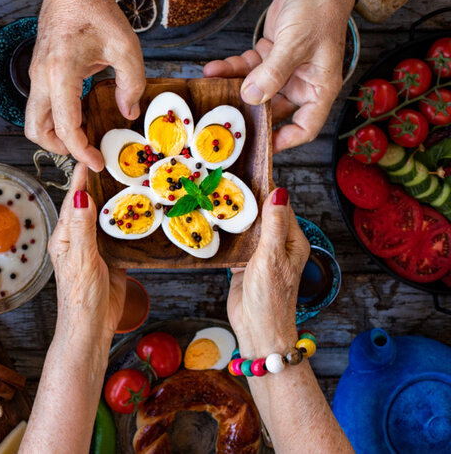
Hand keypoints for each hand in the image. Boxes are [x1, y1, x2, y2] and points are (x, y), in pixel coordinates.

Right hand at [27, 0, 145, 171]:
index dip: (81, 151)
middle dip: (59, 148)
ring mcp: (35, 76)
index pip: (64, 127)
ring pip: (34, 121)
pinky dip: (55, 119)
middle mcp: (41, 78)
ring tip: (83, 135)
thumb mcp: (125, 46)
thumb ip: (131, 83)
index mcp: (60, 73)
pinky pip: (40, 106)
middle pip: (35, 131)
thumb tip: (127, 113)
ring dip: (55, 135)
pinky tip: (80, 113)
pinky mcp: (38, 73)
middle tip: (85, 151)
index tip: (97, 161)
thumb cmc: (96, 11)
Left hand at [48, 163, 125, 336]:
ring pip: (108, 218)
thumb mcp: (80, 258)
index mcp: (65, 236)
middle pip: (92, 205)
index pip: (73, 200)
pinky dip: (132, 224)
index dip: (81, 178)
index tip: (89, 156)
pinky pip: (123, 236)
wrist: (92, 327)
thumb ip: (82, 227)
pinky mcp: (114, 259)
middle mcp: (80, 238)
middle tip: (116, 162)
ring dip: (119, 202)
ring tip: (134, 181)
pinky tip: (144, 213)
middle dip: (102, 185)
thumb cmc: (79, 296)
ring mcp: (97, 248)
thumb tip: (79, 197)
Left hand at [204, 0, 352, 151]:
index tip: (261, 148)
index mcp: (319, 88)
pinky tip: (213, 69)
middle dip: (248, 114)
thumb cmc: (319, 12)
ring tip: (210, 88)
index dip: (284, 141)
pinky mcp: (269, 57)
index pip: (305, 127)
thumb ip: (273, 72)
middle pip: (273, 111)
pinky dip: (230, 69)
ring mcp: (284, 71)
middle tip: (223, 120)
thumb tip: (251, 97)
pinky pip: (247, 69)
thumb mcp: (296, 44)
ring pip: (254, 89)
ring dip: (232, 88)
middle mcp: (301, 84)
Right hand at [228, 188, 309, 355]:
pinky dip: (223, 235)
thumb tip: (280, 191)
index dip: (265, 189)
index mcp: (293, 241)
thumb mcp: (272, 256)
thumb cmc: (271, 296)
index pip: (280, 206)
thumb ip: (274, 224)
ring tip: (213, 199)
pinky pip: (233, 243)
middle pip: (261, 215)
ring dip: (233, 218)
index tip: (247, 172)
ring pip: (246, 228)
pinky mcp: (242, 264)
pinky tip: (209, 224)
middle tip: (224, 183)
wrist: (257, 330)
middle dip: (245, 201)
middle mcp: (278, 245)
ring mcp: (259, 255)